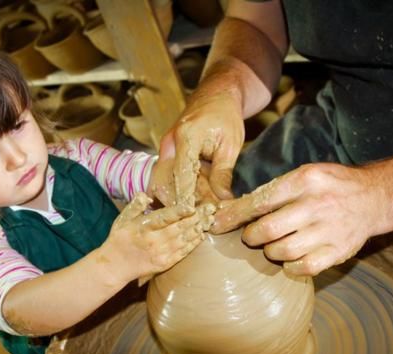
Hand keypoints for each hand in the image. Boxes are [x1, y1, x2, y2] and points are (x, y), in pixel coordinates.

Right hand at [104, 193, 203, 280]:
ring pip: (184, 239)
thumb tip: (146, 195)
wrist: (116, 266)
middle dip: (196, 217)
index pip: (163, 218)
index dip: (178, 212)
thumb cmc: (120, 238)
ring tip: (210, 219)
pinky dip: (193, 244)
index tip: (191, 205)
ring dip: (198, 229)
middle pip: (179, 228)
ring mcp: (161, 254)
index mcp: (143, 228)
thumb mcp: (122, 219)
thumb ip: (135, 206)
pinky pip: (183, 252)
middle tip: (210, 208)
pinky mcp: (165, 263)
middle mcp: (154, 241)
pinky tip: (201, 235)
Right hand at [161, 90, 244, 207]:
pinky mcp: (166, 154)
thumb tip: (223, 200)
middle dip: (178, 202)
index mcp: (186, 138)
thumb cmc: (225, 116)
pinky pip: (167, 176)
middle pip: (164, 182)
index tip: (195, 216)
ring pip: (162, 181)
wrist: (215, 95)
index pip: (181, 175)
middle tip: (195, 218)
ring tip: (194, 212)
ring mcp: (165, 149)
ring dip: (177, 198)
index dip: (187, 198)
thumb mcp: (230, 145)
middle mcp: (169, 144)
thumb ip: (223, 174)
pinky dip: (178, 190)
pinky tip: (191, 202)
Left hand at [211, 163, 385, 275]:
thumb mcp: (305, 175)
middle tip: (252, 236)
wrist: (375, 198)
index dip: (233, 216)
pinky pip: (302, 267)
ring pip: (282, 251)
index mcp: (305, 180)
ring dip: (270, 251)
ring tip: (274, 244)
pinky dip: (290, 266)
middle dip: (251, 237)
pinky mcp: (338, 252)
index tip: (216, 224)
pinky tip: (292, 257)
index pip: (259, 201)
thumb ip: (273, 190)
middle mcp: (317, 205)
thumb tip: (232, 208)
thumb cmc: (329, 186)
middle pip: (267, 230)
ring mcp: (329, 230)